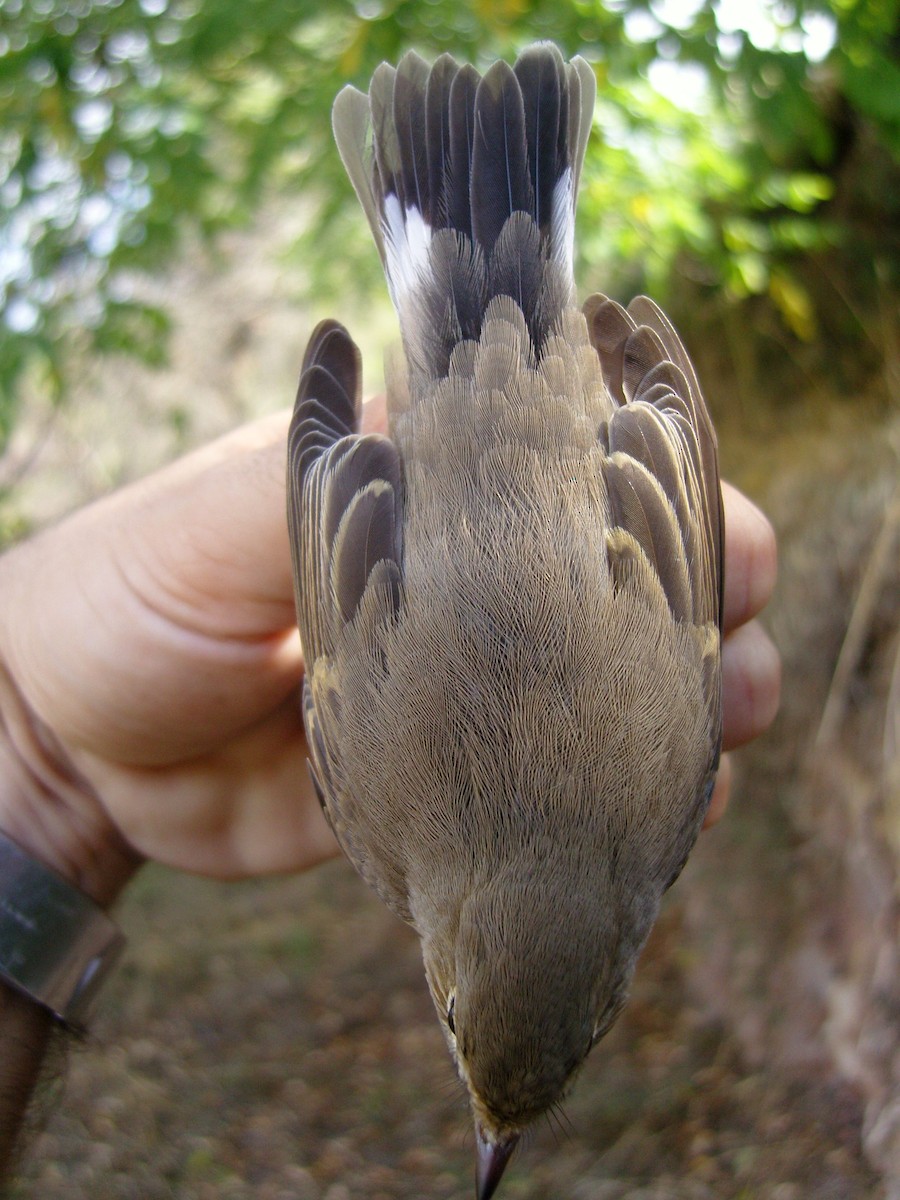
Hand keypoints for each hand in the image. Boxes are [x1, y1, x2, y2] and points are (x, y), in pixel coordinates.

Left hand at [0, 399, 777, 901]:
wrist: (74, 742)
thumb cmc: (130, 594)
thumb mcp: (218, 521)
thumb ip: (325, 467)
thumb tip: (411, 367)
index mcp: (427, 498)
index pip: (574, 472)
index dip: (666, 495)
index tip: (727, 544)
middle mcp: (469, 589)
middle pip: (626, 585)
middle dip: (708, 614)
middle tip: (736, 665)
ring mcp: (473, 692)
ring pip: (618, 690)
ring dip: (693, 709)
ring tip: (722, 737)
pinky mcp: (457, 782)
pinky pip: (565, 791)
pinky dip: (632, 802)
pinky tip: (674, 816)